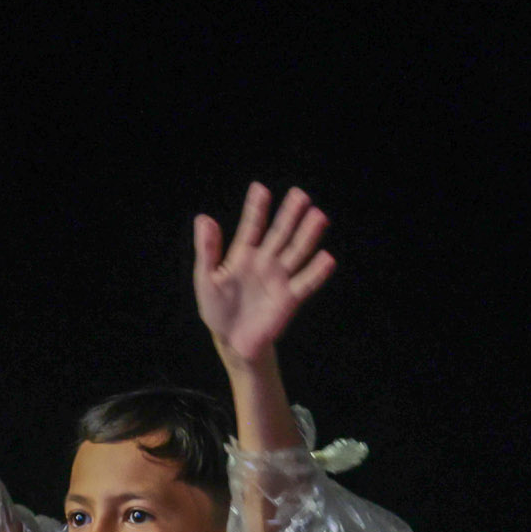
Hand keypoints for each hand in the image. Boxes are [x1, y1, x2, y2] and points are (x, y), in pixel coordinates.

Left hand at [193, 182, 335, 367]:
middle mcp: (265, 262)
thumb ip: (207, 250)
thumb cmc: (217, 309)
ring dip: (308, 235)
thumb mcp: (206, 279)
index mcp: (243, 255)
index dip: (256, 209)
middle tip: (300, 195)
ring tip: (318, 216)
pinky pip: (305, 283)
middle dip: (290, 215)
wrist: (232, 341)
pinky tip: (326, 258)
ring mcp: (279, 279)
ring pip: (296, 252)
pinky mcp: (290, 299)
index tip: (260, 189)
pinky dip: (316, 272)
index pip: (252, 226)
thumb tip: (204, 218)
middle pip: (280, 234)